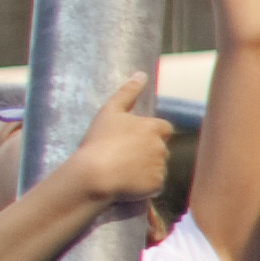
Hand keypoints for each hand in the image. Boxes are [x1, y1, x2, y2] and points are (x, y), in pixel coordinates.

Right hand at [61, 70, 172, 209]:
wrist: (94, 173)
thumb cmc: (99, 140)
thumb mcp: (110, 111)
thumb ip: (127, 92)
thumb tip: (141, 74)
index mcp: (153, 127)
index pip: (164, 129)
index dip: (151, 134)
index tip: (133, 140)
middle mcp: (161, 147)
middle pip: (160, 149)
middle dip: (147, 153)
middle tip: (123, 157)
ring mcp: (160, 167)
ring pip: (157, 168)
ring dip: (145, 169)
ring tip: (122, 171)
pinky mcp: (157, 185)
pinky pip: (154, 185)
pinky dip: (144, 186)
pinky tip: (126, 184)